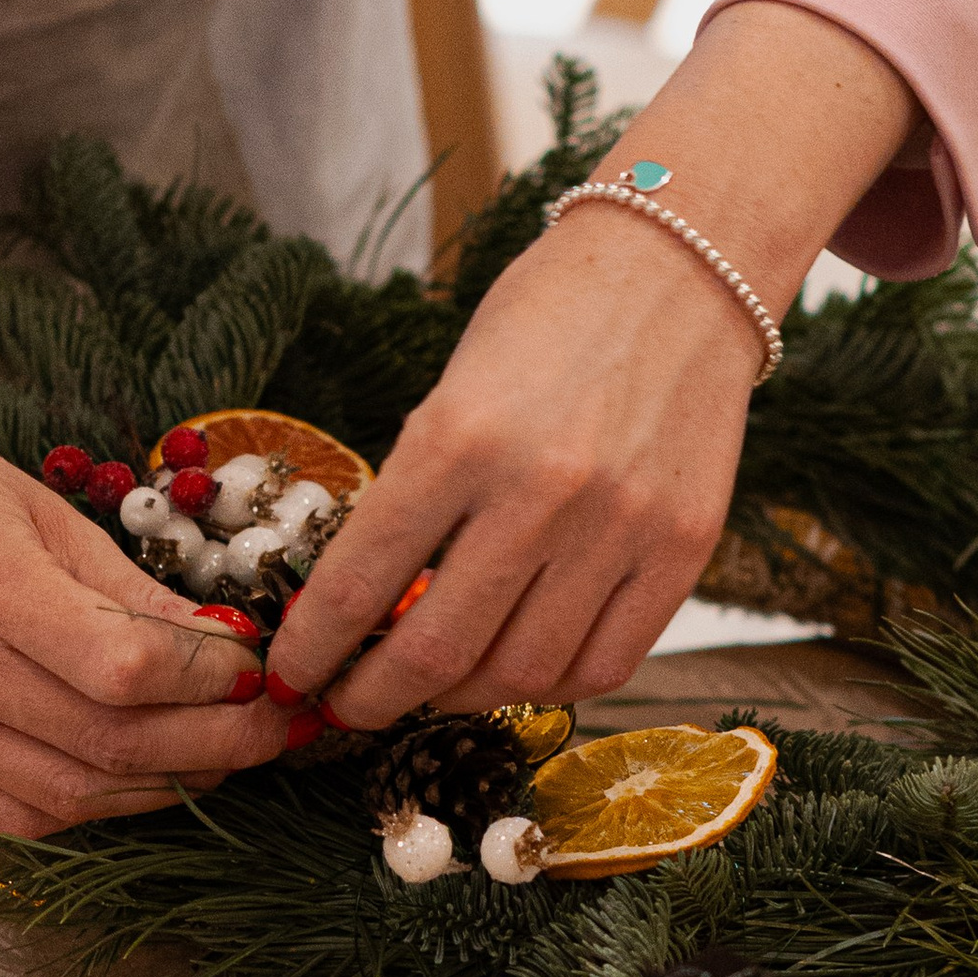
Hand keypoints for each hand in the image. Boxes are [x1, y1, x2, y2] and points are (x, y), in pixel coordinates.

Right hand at [0, 296, 286, 835]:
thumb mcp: (49, 513)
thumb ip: (137, 593)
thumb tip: (232, 652)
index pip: (125, 669)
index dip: (211, 682)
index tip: (258, 669)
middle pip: (109, 744)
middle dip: (215, 745)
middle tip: (270, 729)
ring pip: (74, 796)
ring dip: (167, 785)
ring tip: (220, 755)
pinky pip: (24, 815)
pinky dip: (97, 807)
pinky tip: (142, 776)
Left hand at [270, 226, 757, 726]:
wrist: (681, 269)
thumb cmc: (547, 319)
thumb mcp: (450, 389)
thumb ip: (417, 495)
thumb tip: (371, 608)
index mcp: (458, 438)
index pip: (360, 582)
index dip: (314, 649)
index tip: (293, 676)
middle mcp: (541, 491)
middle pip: (438, 650)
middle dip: (374, 697)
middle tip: (350, 706)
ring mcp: (620, 527)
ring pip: (522, 673)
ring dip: (461, 697)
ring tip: (435, 685)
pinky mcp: (684, 549)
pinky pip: (605, 663)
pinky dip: (549, 683)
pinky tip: (518, 664)